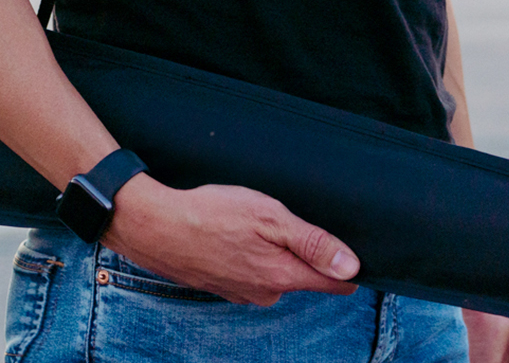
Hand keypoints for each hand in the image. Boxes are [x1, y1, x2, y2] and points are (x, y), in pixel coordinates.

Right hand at [101, 178, 360, 304]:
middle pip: (304, 275)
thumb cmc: (212, 215)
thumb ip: (313, 244)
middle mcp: (266, 293)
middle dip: (302, 250)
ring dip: (272, 251)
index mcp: (283, 276)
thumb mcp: (270, 217)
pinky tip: (234, 235)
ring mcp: (243, 293)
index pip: (334, 284)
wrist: (155, 227)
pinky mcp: (225, 288)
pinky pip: (251, 272)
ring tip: (251, 224)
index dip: (347, 266)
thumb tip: (351, 267)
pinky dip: (248, 254)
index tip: (352, 249)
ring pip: (275, 272)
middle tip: (282, 219)